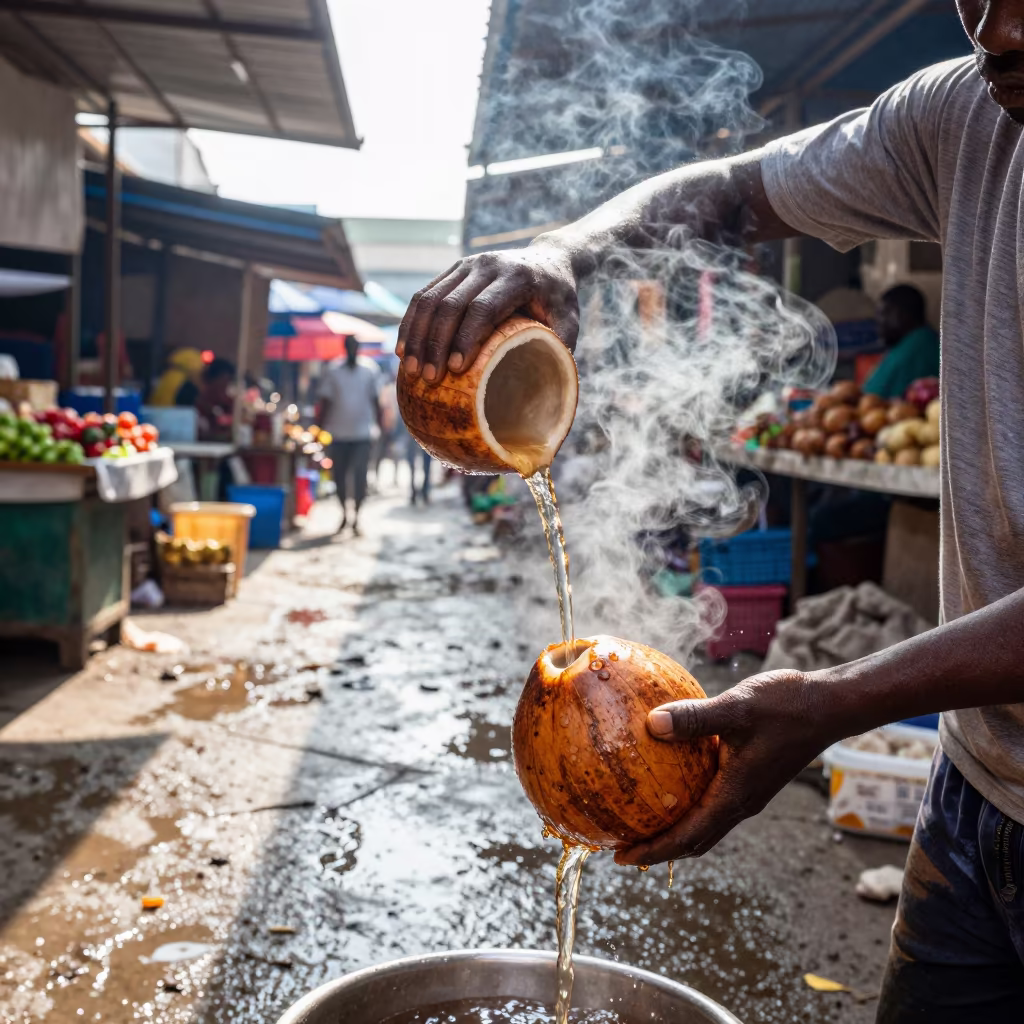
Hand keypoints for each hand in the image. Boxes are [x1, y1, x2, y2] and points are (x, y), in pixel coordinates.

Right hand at [396, 243, 579, 384]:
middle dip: (435, 343)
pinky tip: (402, 349)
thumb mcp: (570, 321)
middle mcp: (487, 266)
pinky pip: (424, 295)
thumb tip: (545, 393)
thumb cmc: (560, 299)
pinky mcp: (452, 271)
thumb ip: (559, 350)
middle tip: (428, 378)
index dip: (466, 338)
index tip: (456, 369)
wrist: (549, 259)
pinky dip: (410, 323)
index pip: (484, 308)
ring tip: (409, 370)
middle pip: (451, 304)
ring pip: (431, 298)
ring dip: (416, 336)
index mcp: (517, 277)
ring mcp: (466, 265)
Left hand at [615, 671, 831, 864]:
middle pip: (694, 841)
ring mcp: (748, 792)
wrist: (827, 705)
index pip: (687, 838)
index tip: (620, 858)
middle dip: (658, 850)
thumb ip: (694, 717)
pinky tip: (671, 780)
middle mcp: (741, 802)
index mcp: (736, 795)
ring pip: (705, 825)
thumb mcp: (736, 708)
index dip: (653, 851)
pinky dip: (688, 806)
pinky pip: (713, 802)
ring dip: (674, 832)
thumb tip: (651, 723)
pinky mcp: (751, 777)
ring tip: (640, 822)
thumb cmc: (785, 706)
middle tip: (621, 849)